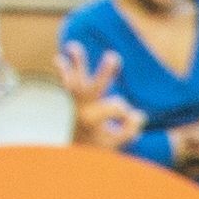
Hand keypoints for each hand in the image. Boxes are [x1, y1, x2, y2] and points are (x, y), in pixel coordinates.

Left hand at [54, 40, 137, 154]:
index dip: (126, 112)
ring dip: (75, 63)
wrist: (68, 152)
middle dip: (105, 72)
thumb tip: (138, 114)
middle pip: (94, 87)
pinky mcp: (65, 98)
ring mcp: (71, 101)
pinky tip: (59, 59)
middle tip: (114, 56)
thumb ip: (130, 131)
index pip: (117, 106)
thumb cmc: (95, 146)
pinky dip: (62, 71)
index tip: (127, 120)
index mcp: (93, 120)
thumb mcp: (115, 144)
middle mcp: (81, 108)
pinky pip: (63, 82)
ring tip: (73, 46)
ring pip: (74, 79)